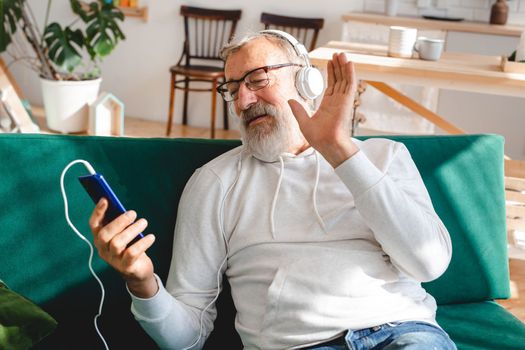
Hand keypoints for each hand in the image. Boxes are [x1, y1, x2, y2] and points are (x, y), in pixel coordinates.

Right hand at [89, 198, 157, 297]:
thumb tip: (123, 208)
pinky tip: (151, 237)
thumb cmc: (130, 247)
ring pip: (117, 243)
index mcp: (100, 239)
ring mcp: (113, 260)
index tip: (105, 199)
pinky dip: (142, 243)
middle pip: (105, 234)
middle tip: (133, 213)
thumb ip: (121, 223)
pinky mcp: (126, 267)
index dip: (98, 212)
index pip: (93, 225)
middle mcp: (103, 249)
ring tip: (144, 222)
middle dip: (119, 222)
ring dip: (132, 230)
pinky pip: (132, 253)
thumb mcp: (123, 234)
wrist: (137, 272)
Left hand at [288, 52, 358, 166]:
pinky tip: (349, 63)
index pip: (331, 85)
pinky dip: (350, 73)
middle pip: (339, 79)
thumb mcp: (304, 122)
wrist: (327, 144)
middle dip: (337, 66)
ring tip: (341, 55)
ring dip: (343, 66)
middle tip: (336, 54)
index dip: (331, 73)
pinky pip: (350, 84)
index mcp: (328, 105)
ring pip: (345, 79)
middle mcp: (337, 101)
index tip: (329, 63)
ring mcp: (343, 100)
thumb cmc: (319, 138)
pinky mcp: (347, 101)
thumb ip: (298, 110)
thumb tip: (290, 101)